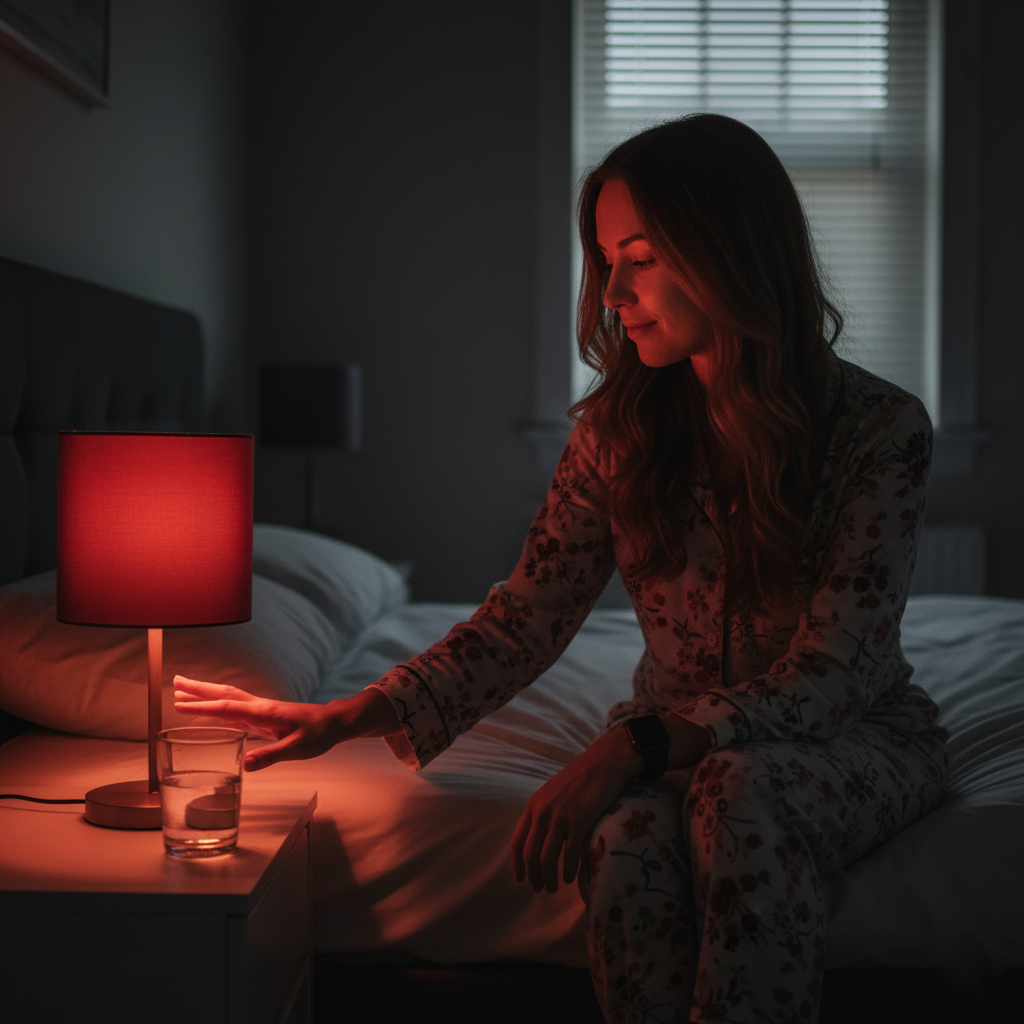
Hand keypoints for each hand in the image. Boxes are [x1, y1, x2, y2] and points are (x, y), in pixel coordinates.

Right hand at [173, 676, 400, 771]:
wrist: (334, 722)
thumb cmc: (319, 734)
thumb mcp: (298, 749)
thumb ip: (272, 755)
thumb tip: (246, 765)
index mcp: (264, 713)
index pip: (228, 708)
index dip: (203, 708)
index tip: (180, 705)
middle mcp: (259, 707)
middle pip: (223, 694)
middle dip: (198, 689)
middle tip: (174, 682)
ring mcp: (260, 710)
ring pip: (227, 698)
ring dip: (205, 693)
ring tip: (182, 690)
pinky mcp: (263, 716)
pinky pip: (234, 707)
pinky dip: (217, 705)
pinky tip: (208, 712)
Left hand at [510, 728, 641, 893]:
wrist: (604, 762)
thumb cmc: (581, 778)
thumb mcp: (553, 793)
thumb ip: (544, 813)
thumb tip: (541, 841)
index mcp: (533, 805)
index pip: (517, 841)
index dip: (517, 864)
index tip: (521, 879)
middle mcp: (542, 812)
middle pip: (530, 854)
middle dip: (533, 877)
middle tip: (540, 889)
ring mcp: (560, 816)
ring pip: (547, 858)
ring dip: (549, 878)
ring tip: (555, 887)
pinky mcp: (580, 820)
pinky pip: (569, 854)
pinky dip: (568, 871)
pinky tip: (570, 877)